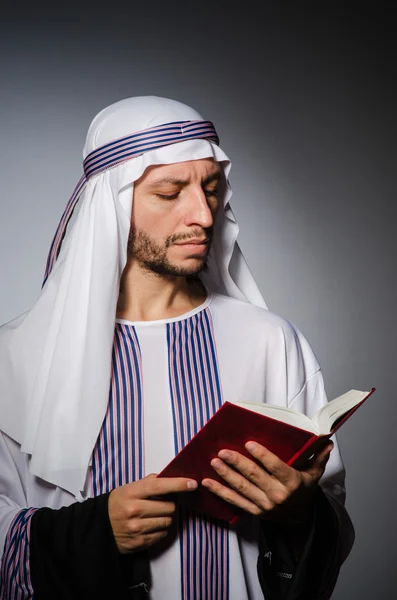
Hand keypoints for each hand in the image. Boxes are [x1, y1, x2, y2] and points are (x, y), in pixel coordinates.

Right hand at [108, 473, 197, 552]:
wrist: (100, 527)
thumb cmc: (117, 504)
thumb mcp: (128, 488)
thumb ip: (148, 483)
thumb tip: (169, 478)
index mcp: (132, 493)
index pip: (159, 486)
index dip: (178, 484)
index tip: (192, 483)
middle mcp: (134, 510)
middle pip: (169, 507)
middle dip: (171, 504)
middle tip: (164, 503)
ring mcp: (137, 528)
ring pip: (168, 521)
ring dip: (167, 517)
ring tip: (156, 515)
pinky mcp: (140, 542)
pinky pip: (162, 534)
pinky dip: (161, 529)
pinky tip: (152, 525)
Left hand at [201, 440, 332, 521]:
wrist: (299, 519)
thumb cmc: (304, 490)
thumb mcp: (314, 474)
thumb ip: (318, 456)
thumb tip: (327, 440)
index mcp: (292, 483)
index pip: (275, 467)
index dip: (262, 455)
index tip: (249, 443)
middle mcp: (277, 495)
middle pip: (254, 476)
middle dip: (237, 463)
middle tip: (223, 451)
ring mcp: (263, 505)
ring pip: (242, 488)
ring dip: (226, 475)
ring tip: (214, 462)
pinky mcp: (253, 512)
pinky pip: (234, 501)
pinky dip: (219, 492)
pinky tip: (207, 482)